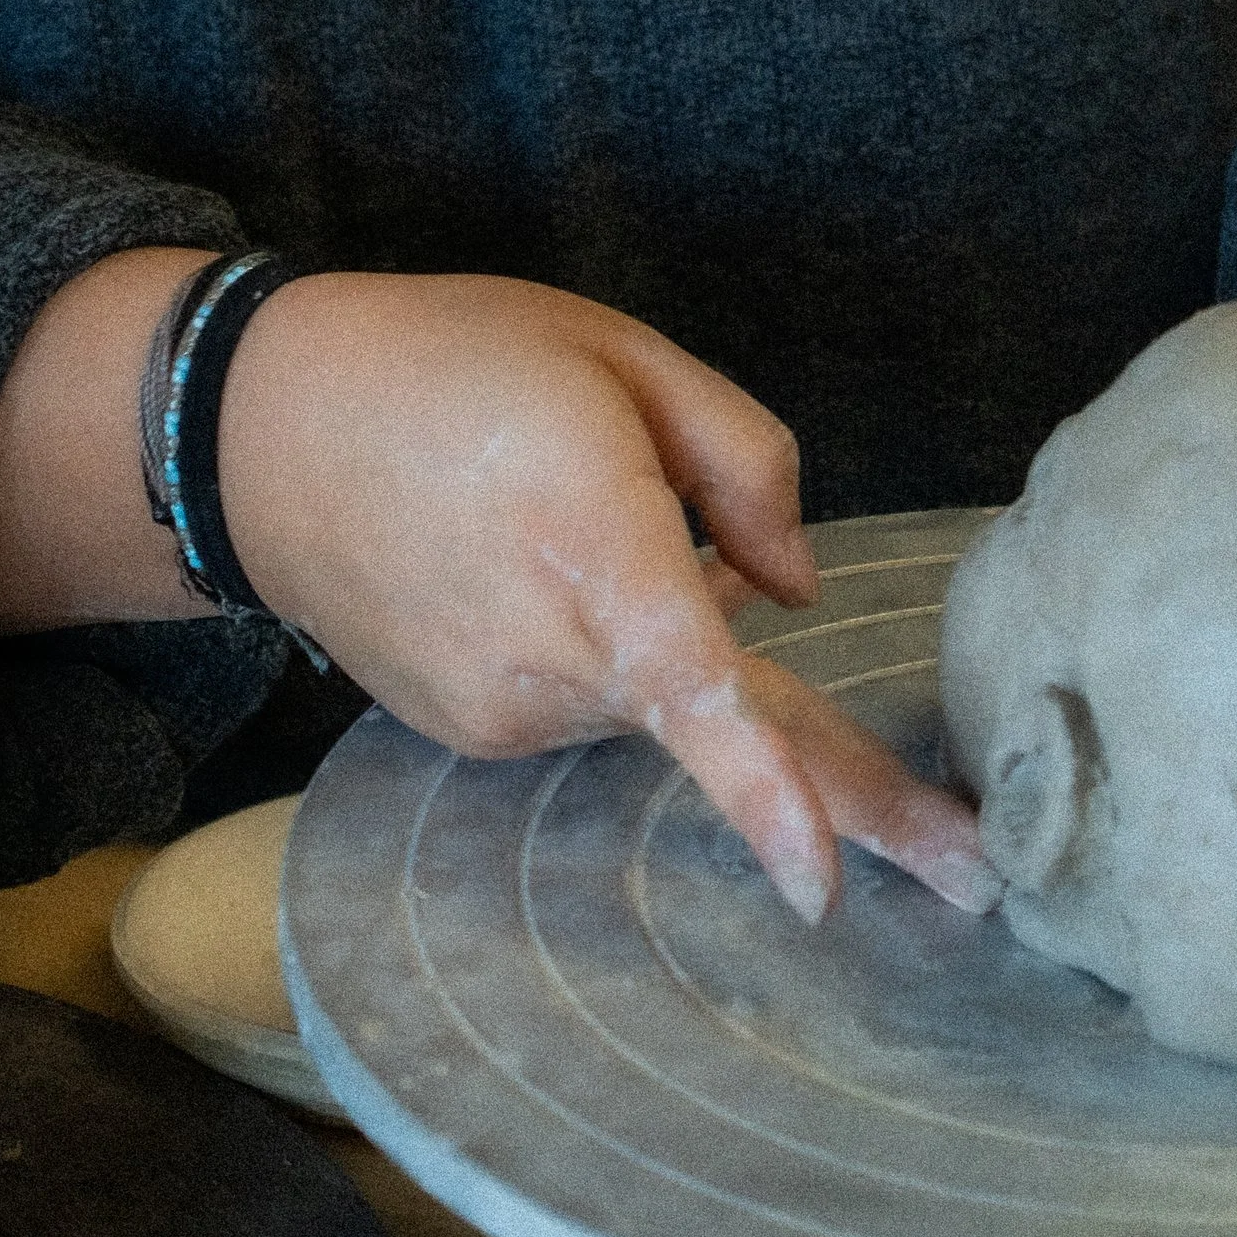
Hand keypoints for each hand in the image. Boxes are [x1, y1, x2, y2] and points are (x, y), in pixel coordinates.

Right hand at [217, 271, 996, 928]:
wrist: (264, 431)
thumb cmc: (458, 361)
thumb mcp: (619, 352)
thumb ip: (744, 460)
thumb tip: (801, 592)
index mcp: (591, 538)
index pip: (690, 682)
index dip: (763, 784)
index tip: (825, 884)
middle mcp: (547, 649)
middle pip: (719, 717)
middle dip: (839, 784)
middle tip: (973, 863)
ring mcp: (503, 709)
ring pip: (650, 700)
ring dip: (670, 640)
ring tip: (583, 515)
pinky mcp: (475, 733)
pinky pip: (588, 702)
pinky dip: (603, 649)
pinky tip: (537, 564)